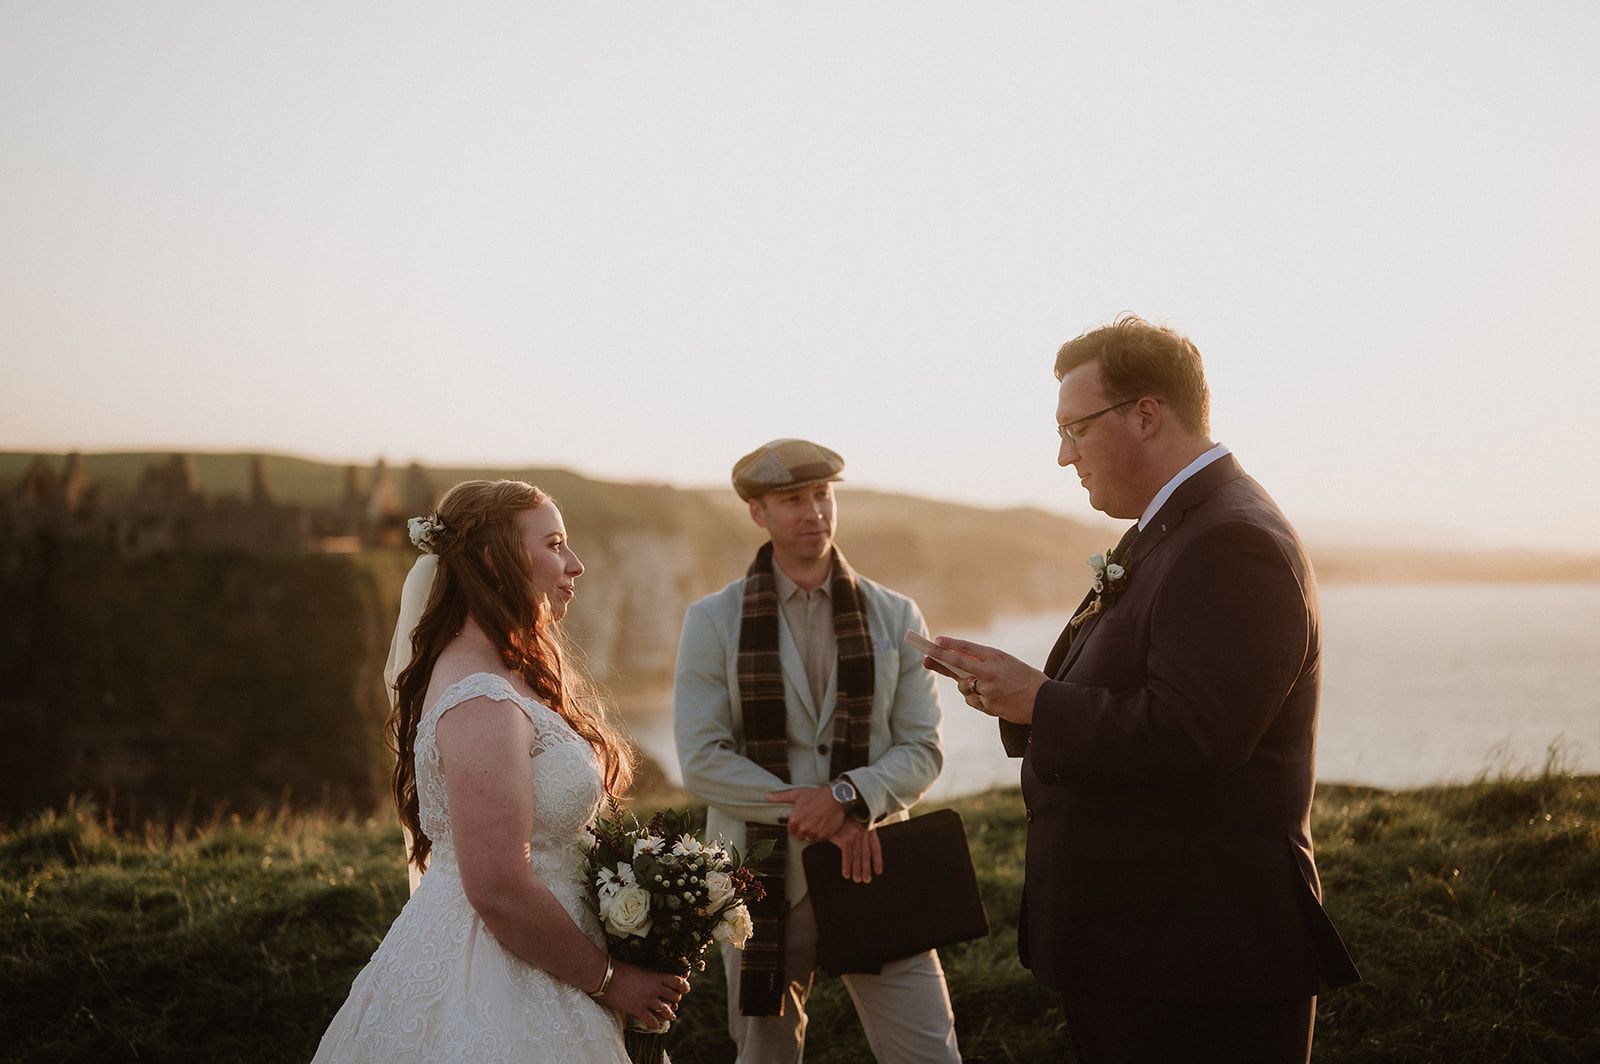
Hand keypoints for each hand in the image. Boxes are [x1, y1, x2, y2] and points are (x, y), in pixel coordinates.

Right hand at [603, 961, 689, 1026]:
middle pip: (674, 996)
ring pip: (666, 1010)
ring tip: (672, 1016)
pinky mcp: (637, 1010)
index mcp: (655, 976)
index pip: (677, 981)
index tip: (685, 988)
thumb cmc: (618, 968)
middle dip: (676, 999)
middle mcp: (654, 989)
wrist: (604, 977)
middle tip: (675, 1002)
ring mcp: (647, 1001)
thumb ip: (648, 974)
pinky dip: (654, 1024)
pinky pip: (651, 1020)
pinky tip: (655, 1025)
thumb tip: (652, 977)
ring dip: (670, 1014)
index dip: (683, 985)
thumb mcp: (638, 968)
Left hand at [765, 785, 846, 841]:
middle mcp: (803, 828)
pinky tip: (822, 825)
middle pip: (799, 836)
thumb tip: (768, 796)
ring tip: (816, 822)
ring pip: (809, 838)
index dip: (795, 826)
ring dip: (811, 832)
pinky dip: (820, 834)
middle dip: (802, 829)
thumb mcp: (797, 794)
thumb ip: (780, 797)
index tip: (800, 821)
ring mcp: (814, 833)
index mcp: (795, 820)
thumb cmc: (816, 795)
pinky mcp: (824, 835)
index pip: (790, 831)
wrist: (835, 797)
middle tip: (809, 820)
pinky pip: (819, 839)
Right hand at [828, 818, 883, 883]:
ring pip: (857, 857)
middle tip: (866, 880)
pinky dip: (846, 866)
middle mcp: (864, 832)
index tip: (878, 871)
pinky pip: (847, 856)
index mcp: (869, 828)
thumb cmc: (843, 816)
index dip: (877, 860)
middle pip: (866, 855)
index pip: (876, 847)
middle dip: (866, 869)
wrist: (833, 806)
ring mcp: (855, 835)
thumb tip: (862, 848)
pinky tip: (846, 874)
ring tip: (856, 879)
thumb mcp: (855, 822)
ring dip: (856, 870)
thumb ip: (861, 833)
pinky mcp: (845, 838)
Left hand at [926, 636, 1047, 725]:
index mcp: (996, 657)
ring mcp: (987, 689)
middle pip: (958, 663)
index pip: (968, 648)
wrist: (1043, 701)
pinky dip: (977, 699)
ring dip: (967, 686)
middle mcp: (990, 671)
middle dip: (940, 659)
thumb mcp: (1006, 663)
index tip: (936, 641)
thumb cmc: (1024, 679)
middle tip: (926, 656)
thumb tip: (956, 661)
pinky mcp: (987, 704)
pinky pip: (972, 700)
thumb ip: (983, 663)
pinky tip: (992, 698)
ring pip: (963, 686)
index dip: (950, 644)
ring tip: (988, 687)